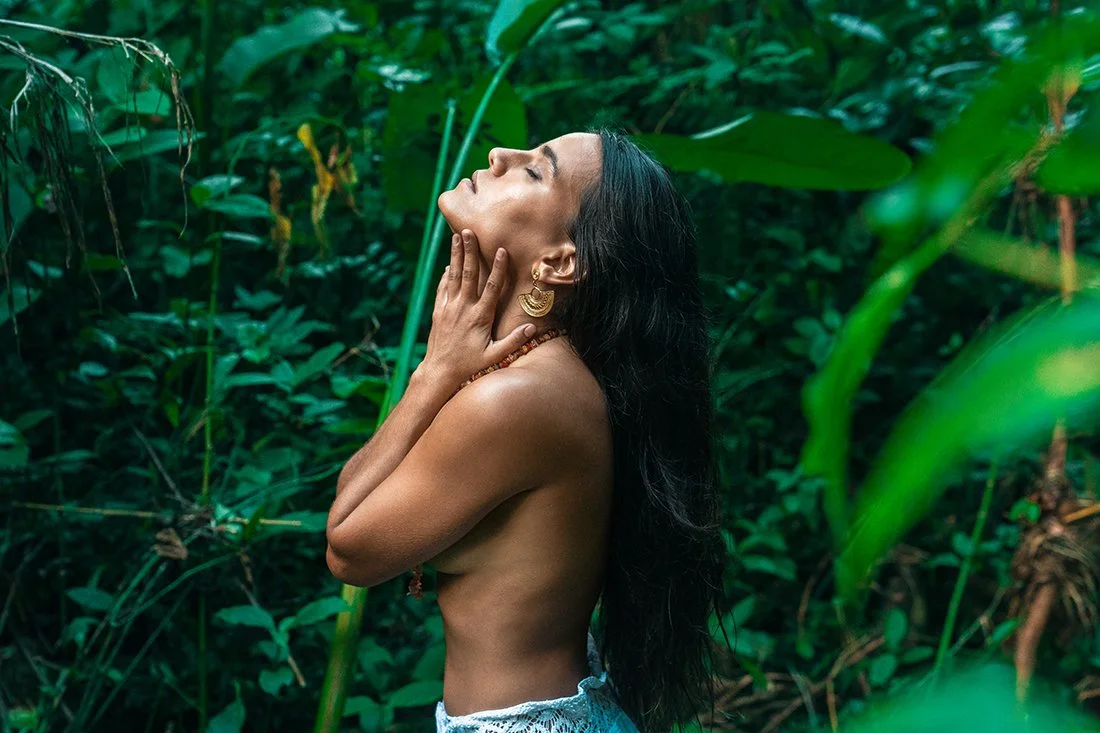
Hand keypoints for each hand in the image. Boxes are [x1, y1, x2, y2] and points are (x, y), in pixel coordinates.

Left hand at [418, 229, 534, 390]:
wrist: (439, 371)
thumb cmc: (468, 365)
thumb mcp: (493, 356)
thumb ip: (514, 341)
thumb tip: (533, 327)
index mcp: (480, 316)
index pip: (491, 287)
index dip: (497, 268)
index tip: (500, 250)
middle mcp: (463, 308)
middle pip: (468, 274)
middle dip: (469, 251)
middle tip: (469, 231)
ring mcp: (449, 308)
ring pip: (453, 276)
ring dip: (455, 255)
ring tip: (456, 237)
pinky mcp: (439, 311)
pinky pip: (443, 287)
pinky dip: (446, 274)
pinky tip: (448, 264)